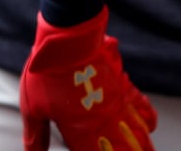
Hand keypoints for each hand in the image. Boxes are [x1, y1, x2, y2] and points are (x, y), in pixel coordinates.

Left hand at [19, 7, 155, 150]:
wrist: (66, 40)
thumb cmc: (48, 72)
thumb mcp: (32, 107)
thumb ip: (36, 134)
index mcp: (81, 131)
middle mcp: (104, 121)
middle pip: (122, 148)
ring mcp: (117, 104)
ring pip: (137, 133)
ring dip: (140, 145)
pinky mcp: (122, 86)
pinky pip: (142, 107)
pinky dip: (148, 118)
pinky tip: (148, 126)